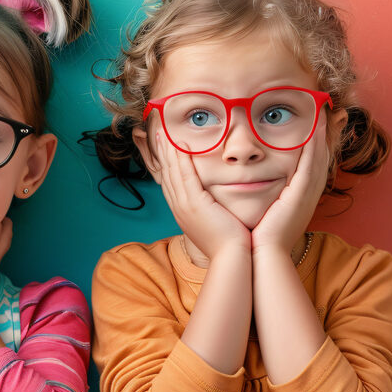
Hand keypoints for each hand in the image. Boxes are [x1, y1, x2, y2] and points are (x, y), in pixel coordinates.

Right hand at [155, 131, 250, 258]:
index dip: (167, 165)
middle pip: (166, 175)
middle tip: (159, 135)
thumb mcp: (216, 223)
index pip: (171, 183)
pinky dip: (180, 160)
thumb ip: (214, 209)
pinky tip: (178, 145)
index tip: (166, 148)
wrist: (232, 257)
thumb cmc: (231, 243)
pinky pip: (184, 176)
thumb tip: (218, 202)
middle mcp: (179, 209)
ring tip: (163, 134)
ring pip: (172, 173)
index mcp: (183, 213)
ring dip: (167, 151)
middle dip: (162, 154)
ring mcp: (184, 206)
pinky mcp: (194, 204)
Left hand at [251, 112, 329, 255]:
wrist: (261, 256)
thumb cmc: (258, 238)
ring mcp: (307, 196)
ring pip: (318, 159)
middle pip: (320, 160)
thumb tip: (249, 184)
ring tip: (322, 115)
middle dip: (323, 137)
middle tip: (325, 115)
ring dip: (321, 136)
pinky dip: (314, 148)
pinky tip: (314, 131)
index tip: (313, 128)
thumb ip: (263, 198)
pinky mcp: (301, 196)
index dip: (314, 147)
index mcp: (299, 199)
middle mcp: (307, 196)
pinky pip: (310, 167)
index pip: (310, 167)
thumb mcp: (265, 213)